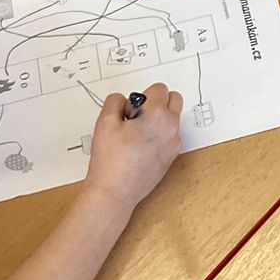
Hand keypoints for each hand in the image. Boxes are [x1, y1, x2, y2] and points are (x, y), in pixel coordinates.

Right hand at [84, 83, 183, 209]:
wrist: (115, 191)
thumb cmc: (110, 159)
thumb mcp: (105, 121)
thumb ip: (115, 101)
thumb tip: (124, 100)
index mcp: (158, 115)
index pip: (160, 88)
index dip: (142, 96)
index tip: (131, 111)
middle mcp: (171, 128)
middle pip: (174, 99)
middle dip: (157, 103)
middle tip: (137, 118)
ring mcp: (174, 143)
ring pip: (172, 119)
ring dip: (158, 120)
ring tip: (136, 136)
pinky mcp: (172, 156)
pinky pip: (170, 136)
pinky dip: (159, 136)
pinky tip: (140, 149)